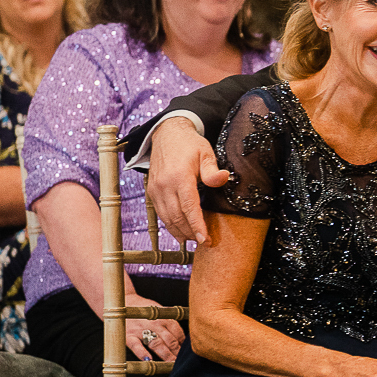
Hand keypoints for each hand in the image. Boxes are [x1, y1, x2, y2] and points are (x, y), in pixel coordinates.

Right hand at [124, 292, 183, 362]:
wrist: (124, 302)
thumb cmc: (145, 310)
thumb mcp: (161, 312)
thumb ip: (171, 323)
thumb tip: (184, 339)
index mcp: (165, 318)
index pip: (178, 333)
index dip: (183, 345)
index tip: (187, 354)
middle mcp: (155, 323)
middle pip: (169, 340)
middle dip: (177, 352)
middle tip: (181, 362)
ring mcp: (141, 330)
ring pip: (156, 343)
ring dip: (165, 354)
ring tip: (171, 364)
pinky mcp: (129, 335)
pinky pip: (136, 345)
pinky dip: (142, 352)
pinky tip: (148, 360)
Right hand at [150, 116, 225, 244]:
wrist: (166, 134)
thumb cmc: (190, 144)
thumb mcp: (205, 153)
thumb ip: (212, 170)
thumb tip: (224, 178)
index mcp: (180, 176)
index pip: (189, 207)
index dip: (197, 225)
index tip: (205, 240)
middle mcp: (164, 185)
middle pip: (177, 216)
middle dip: (191, 232)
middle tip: (204, 242)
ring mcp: (156, 190)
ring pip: (167, 218)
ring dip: (180, 232)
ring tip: (194, 240)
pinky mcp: (152, 192)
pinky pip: (161, 213)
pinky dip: (170, 225)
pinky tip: (181, 232)